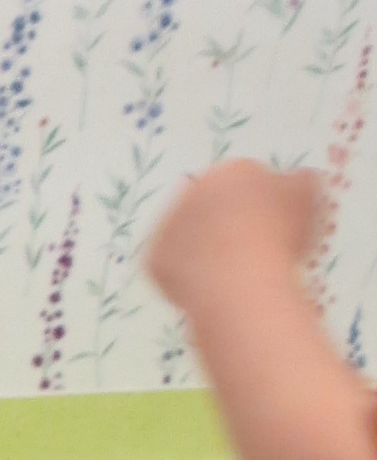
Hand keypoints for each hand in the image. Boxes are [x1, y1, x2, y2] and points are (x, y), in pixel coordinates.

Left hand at [145, 163, 323, 330]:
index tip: (267, 228)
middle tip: (245, 252)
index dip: (257, 207)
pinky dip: (185, 277)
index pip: (244, 182)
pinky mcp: (153, 257)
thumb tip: (297, 178)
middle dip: (224, 224)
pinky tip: (208, 288)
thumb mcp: (306, 202)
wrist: (241, 281)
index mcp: (232, 171)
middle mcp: (193, 189)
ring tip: (228, 274)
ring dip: (202, 249)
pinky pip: (171, 266)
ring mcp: (167, 223)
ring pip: (188, 235)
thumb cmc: (280, 240)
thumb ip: (300, 183)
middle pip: (210, 206)